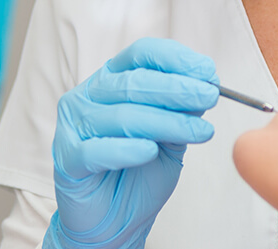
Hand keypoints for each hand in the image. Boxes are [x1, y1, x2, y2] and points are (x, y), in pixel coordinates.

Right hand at [47, 38, 218, 248]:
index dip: (175, 59)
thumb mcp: (168, 139)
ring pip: (123, 116)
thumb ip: (180, 114)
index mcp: (111, 81)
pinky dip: (127, 149)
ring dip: (166, 121)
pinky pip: (98, 150)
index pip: (140, 55)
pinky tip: (150, 150)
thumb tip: (205, 87)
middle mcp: (89, 96)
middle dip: (177, 89)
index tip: (207, 72)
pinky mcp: (68, 158)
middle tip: (209, 97)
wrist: (114, 220)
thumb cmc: (138, 174)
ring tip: (198, 132)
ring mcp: (74, 126)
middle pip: (133, 82)